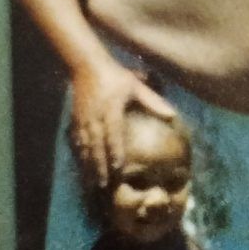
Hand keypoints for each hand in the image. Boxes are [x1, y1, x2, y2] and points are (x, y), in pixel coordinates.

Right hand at [70, 57, 175, 189]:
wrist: (86, 65)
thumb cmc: (115, 76)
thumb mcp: (135, 86)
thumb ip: (153, 101)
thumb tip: (172, 115)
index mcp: (111, 109)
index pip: (114, 134)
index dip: (115, 151)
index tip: (119, 167)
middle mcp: (95, 117)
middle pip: (97, 145)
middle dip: (99, 166)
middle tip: (104, 185)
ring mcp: (83, 119)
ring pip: (85, 147)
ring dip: (88, 165)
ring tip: (92, 183)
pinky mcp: (76, 119)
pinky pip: (77, 141)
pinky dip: (80, 155)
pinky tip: (82, 168)